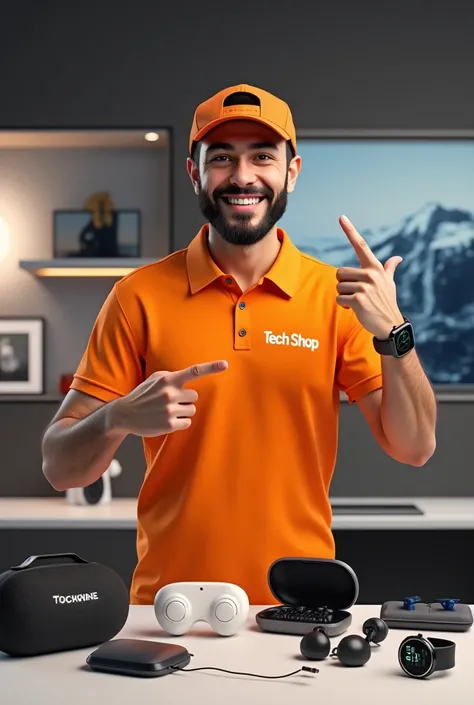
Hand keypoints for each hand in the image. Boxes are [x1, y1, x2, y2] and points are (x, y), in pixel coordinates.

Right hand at [111, 360, 227, 436]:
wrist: (125, 414)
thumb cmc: (143, 394)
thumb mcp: (155, 379)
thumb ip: (172, 377)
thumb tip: (191, 376)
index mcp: (168, 380)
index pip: (193, 371)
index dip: (211, 367)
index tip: (226, 364)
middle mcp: (170, 393)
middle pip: (195, 396)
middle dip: (186, 399)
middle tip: (170, 402)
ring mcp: (170, 410)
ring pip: (192, 410)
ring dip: (183, 411)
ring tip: (167, 411)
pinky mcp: (170, 425)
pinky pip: (187, 423)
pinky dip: (180, 423)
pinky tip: (166, 421)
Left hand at [335, 215, 404, 338]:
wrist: (390, 324)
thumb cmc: (387, 302)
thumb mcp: (389, 283)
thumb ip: (389, 269)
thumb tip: (398, 258)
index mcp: (375, 268)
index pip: (361, 245)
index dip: (350, 231)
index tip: (341, 217)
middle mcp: (371, 274)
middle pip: (339, 272)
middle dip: (343, 285)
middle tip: (356, 293)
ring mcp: (365, 287)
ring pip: (338, 287)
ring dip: (343, 296)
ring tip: (357, 301)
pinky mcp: (359, 300)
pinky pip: (339, 298)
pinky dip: (343, 305)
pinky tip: (355, 309)